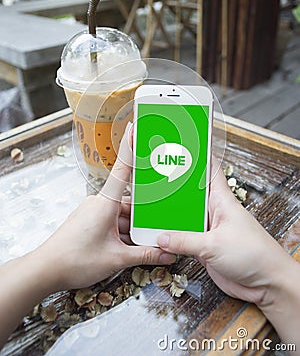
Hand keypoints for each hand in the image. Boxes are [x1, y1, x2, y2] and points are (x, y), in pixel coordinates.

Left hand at [36, 122, 175, 291]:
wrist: (46, 270)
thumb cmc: (74, 260)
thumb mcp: (116, 258)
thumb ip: (145, 254)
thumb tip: (166, 252)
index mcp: (105, 203)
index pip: (123, 169)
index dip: (130, 148)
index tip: (135, 129)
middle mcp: (99, 203)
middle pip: (129, 201)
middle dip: (143, 216)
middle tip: (158, 226)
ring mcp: (93, 212)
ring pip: (121, 215)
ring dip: (133, 228)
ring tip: (145, 244)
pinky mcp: (89, 222)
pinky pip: (112, 221)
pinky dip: (122, 233)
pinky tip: (130, 247)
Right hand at [157, 157, 294, 305]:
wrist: (267, 283)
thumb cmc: (255, 255)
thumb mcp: (215, 245)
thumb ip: (186, 240)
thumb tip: (162, 236)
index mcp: (221, 200)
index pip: (208, 169)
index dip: (196, 155)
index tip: (180, 143)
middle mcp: (213, 211)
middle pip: (189, 193)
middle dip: (173, 185)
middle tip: (153, 176)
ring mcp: (208, 229)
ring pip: (183, 217)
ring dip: (169, 215)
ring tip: (149, 207)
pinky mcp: (204, 247)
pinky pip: (183, 237)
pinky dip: (172, 237)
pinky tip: (159, 235)